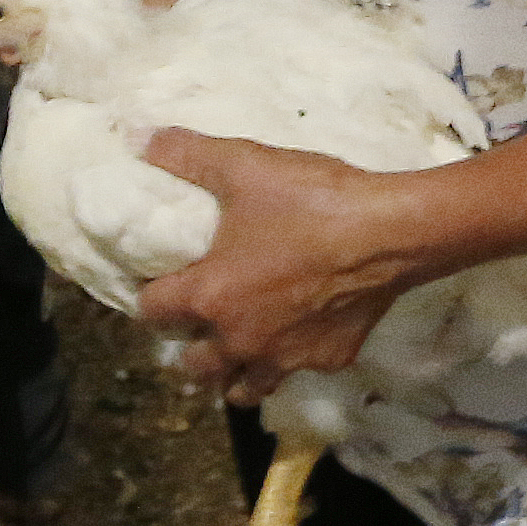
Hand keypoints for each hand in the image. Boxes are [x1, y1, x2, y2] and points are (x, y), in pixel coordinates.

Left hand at [132, 130, 424, 399]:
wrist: (390, 232)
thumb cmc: (310, 201)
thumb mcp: (243, 166)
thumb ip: (186, 154)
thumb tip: (136, 137)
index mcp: (210, 296)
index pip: (153, 311)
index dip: (150, 296)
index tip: (159, 283)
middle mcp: (240, 339)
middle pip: (194, 365)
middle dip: (190, 346)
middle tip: (200, 319)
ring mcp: (286, 357)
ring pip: (243, 388)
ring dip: (233, 373)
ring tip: (239, 347)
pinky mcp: (329, 360)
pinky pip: (299, 370)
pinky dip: (292, 358)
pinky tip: (301, 332)